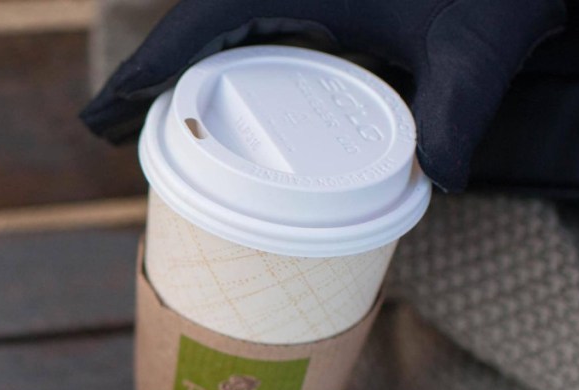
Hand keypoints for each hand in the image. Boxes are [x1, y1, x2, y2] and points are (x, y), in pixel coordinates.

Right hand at [80, 0, 565, 192]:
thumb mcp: (479, 48)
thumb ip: (458, 113)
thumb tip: (436, 182)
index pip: (201, 24)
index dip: (145, 71)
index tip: (100, 116)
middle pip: (202, 28)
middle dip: (156, 78)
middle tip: (115, 132)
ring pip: (230, 27)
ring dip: (192, 72)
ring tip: (157, 122)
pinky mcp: (334, 4)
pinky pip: (264, 29)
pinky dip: (236, 65)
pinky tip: (236, 100)